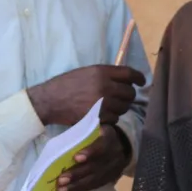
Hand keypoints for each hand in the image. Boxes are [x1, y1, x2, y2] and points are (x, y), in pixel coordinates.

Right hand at [27, 65, 146, 126]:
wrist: (50, 100)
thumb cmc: (66, 84)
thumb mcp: (86, 72)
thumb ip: (105, 74)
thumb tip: (124, 79)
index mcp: (102, 72)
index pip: (129, 74)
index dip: (139, 78)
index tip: (142, 82)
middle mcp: (104, 86)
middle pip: (130, 93)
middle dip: (128, 96)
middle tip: (122, 97)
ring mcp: (102, 103)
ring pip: (124, 107)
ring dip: (120, 108)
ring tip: (110, 106)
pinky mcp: (98, 117)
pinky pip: (115, 118)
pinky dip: (111, 118)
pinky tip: (102, 114)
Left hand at [56, 125, 127, 190]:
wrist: (120, 143)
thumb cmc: (98, 133)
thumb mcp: (94, 126)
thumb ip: (82, 128)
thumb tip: (61, 121)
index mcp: (109, 136)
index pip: (102, 145)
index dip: (91, 152)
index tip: (76, 158)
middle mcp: (115, 153)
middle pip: (96, 166)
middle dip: (77, 174)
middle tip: (61, 180)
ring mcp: (115, 167)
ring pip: (95, 179)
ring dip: (77, 185)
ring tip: (61, 189)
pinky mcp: (111, 178)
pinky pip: (96, 186)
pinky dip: (81, 189)